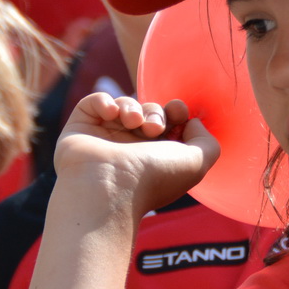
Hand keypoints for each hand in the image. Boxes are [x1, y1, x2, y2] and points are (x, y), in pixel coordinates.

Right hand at [52, 94, 218, 217]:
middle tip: (153, 127)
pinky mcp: (81, 129)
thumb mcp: (198, 162)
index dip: (176, 111)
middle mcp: (131, 149)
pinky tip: (111, 114)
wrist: (109, 187)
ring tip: (133, 123)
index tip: (178, 111)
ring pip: (124, 106)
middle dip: (155, 112)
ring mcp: (105, 139)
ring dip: (132, 107)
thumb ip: (207, 141)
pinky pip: (94, 102)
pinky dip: (105, 101)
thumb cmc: (154, 177)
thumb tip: (192, 123)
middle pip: (148, 112)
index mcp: (156, 157)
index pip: (169, 124)